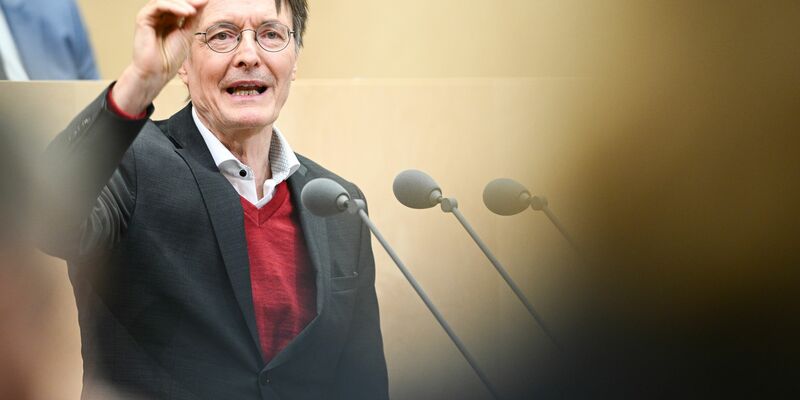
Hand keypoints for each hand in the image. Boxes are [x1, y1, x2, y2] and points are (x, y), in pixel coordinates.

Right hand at [113, 0, 207, 114]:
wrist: (157, 72)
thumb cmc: (170, 57)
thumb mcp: (188, 34)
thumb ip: (194, 17)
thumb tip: (205, 0)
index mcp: (170, 19)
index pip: (182, 3)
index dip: (195, 2)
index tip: (209, 1)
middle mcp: (159, 15)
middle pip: (175, 0)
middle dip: (190, 0)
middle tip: (203, 1)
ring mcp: (150, 16)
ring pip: (167, 0)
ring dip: (183, 2)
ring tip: (194, 11)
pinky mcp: (143, 18)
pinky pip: (158, 6)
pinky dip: (173, 6)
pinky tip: (187, 13)